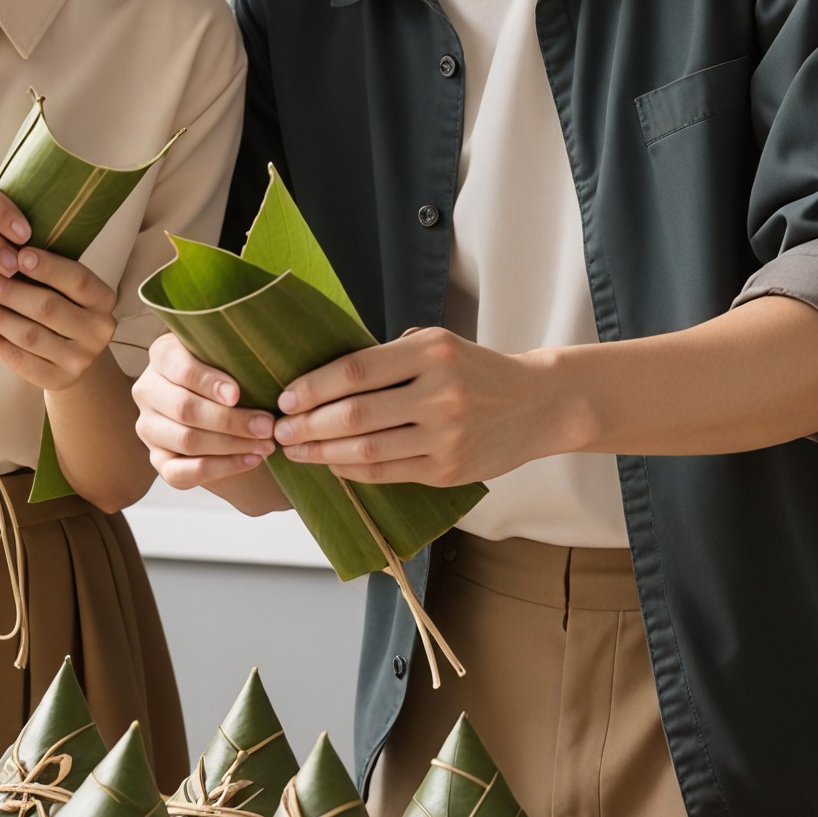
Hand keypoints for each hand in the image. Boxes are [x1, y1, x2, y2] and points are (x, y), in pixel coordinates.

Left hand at [0, 247, 119, 391]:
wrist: (75, 355)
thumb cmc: (63, 308)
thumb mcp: (65, 287)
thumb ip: (46, 271)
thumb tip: (5, 248)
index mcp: (103, 299)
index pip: (78, 279)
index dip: (48, 267)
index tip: (19, 255)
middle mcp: (98, 330)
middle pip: (49, 308)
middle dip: (11, 292)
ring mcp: (80, 359)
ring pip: (31, 336)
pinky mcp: (60, 380)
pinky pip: (23, 362)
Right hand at [131, 333, 277, 488]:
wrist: (214, 403)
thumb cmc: (226, 373)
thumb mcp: (226, 356)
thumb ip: (233, 358)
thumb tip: (250, 383)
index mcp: (162, 356)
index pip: (181, 369)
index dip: (208, 383)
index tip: (237, 395)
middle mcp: (147, 391)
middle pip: (185, 409)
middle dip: (230, 421)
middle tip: (266, 426)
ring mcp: (149, 427)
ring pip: (187, 441)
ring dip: (232, 446)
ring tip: (265, 444)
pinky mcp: (157, 459)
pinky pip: (182, 473)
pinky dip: (220, 469)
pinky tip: (250, 460)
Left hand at [271, 328, 564, 484]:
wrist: (538, 404)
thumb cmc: (477, 370)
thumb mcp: (438, 344)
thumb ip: (389, 357)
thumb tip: (323, 376)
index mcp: (432, 352)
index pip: (357, 370)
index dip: (314, 386)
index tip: (285, 396)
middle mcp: (440, 393)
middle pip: (355, 414)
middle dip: (308, 424)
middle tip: (280, 429)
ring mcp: (446, 435)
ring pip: (367, 449)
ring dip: (322, 453)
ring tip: (296, 451)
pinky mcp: (449, 469)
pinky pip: (388, 472)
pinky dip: (352, 470)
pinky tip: (332, 464)